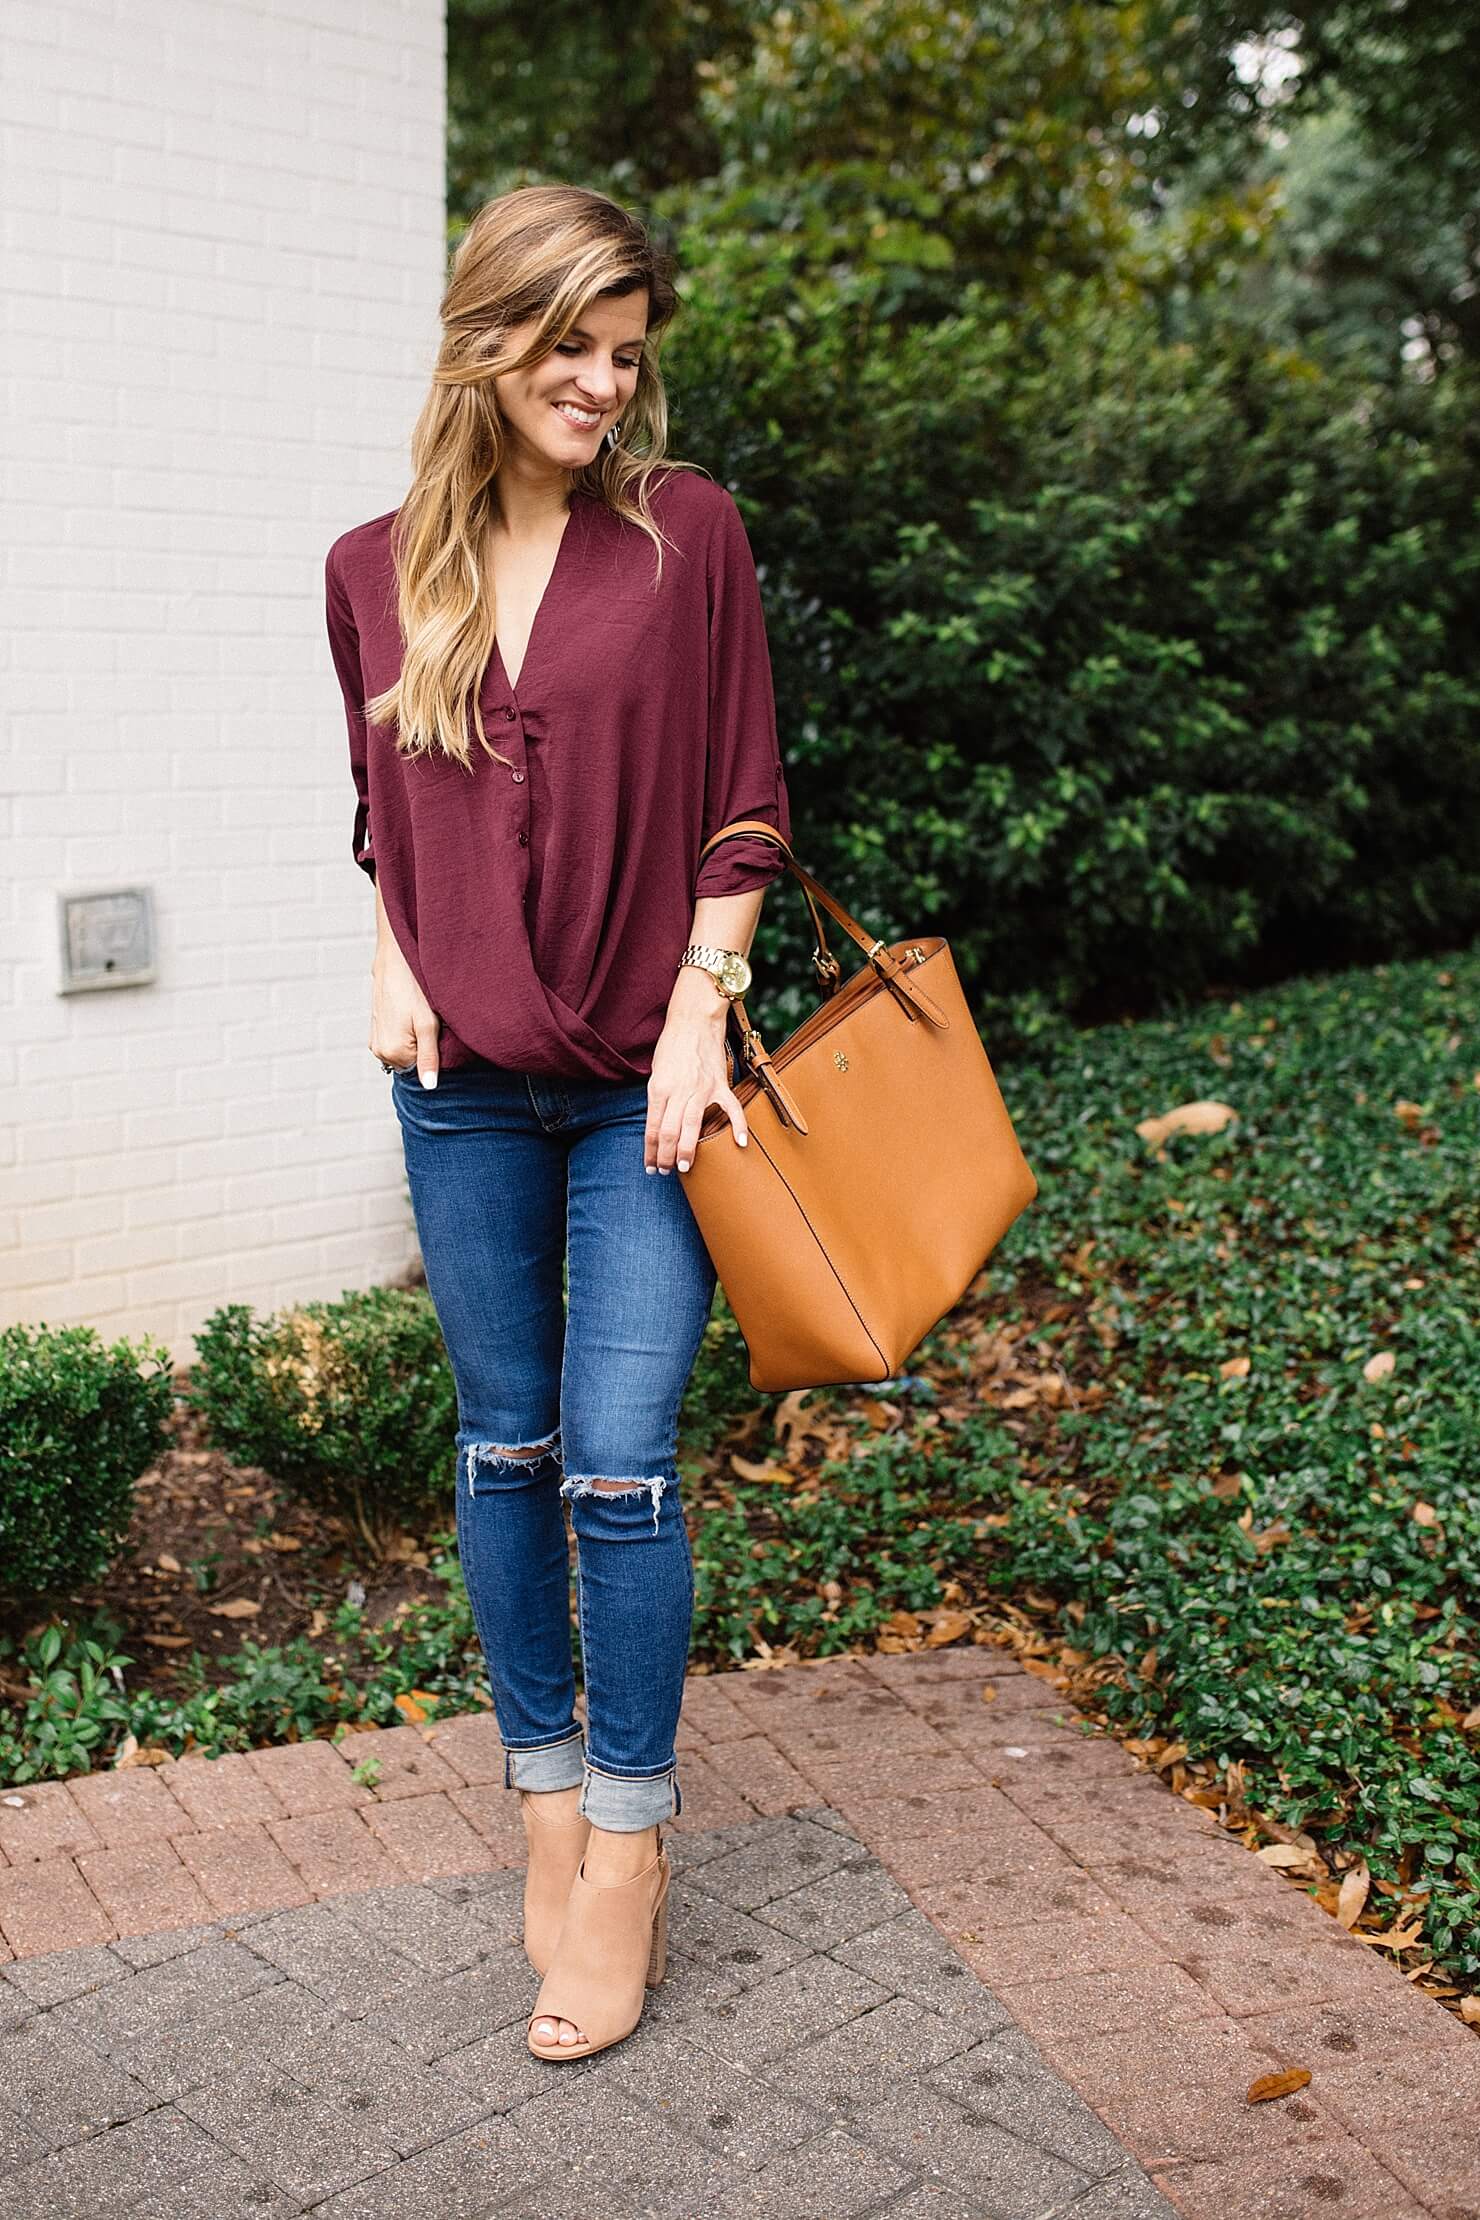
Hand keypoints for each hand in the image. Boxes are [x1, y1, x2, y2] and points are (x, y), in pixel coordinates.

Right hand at [370, 932, 440, 1086]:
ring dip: (413, 1037)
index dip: (433, 1051)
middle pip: (411, 1061)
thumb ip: (430, 1058)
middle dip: (422, 1045)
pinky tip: (407, 1012)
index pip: (421, 1068)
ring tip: (415, 1014)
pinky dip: (405, 1030)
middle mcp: (379, 1050)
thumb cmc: (415, 988)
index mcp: (392, 1053)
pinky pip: (395, 1040)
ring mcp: (375, 1039)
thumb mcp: (429, 1025)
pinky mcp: (375, 1027)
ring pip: (404, 1050)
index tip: (435, 1031)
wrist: (395, 959)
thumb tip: (429, 1086)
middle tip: (427, 1020)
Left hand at [645, 977, 748, 1174]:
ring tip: (685, 1167)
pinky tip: (741, 1143)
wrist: (693, 1020)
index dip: (650, 1151)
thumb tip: (659, 1127)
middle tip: (664, 1171)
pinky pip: (731, 1108)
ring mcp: (701, 1088)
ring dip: (688, 1150)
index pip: (653, 1128)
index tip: (650, 1166)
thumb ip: (658, 1099)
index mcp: (659, 1089)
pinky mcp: (719, 1084)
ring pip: (693, 1126)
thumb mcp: (656, 1073)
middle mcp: (679, 1091)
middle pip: (670, 1132)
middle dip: (666, 1157)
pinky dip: (739, 1126)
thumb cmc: (672, 1045)